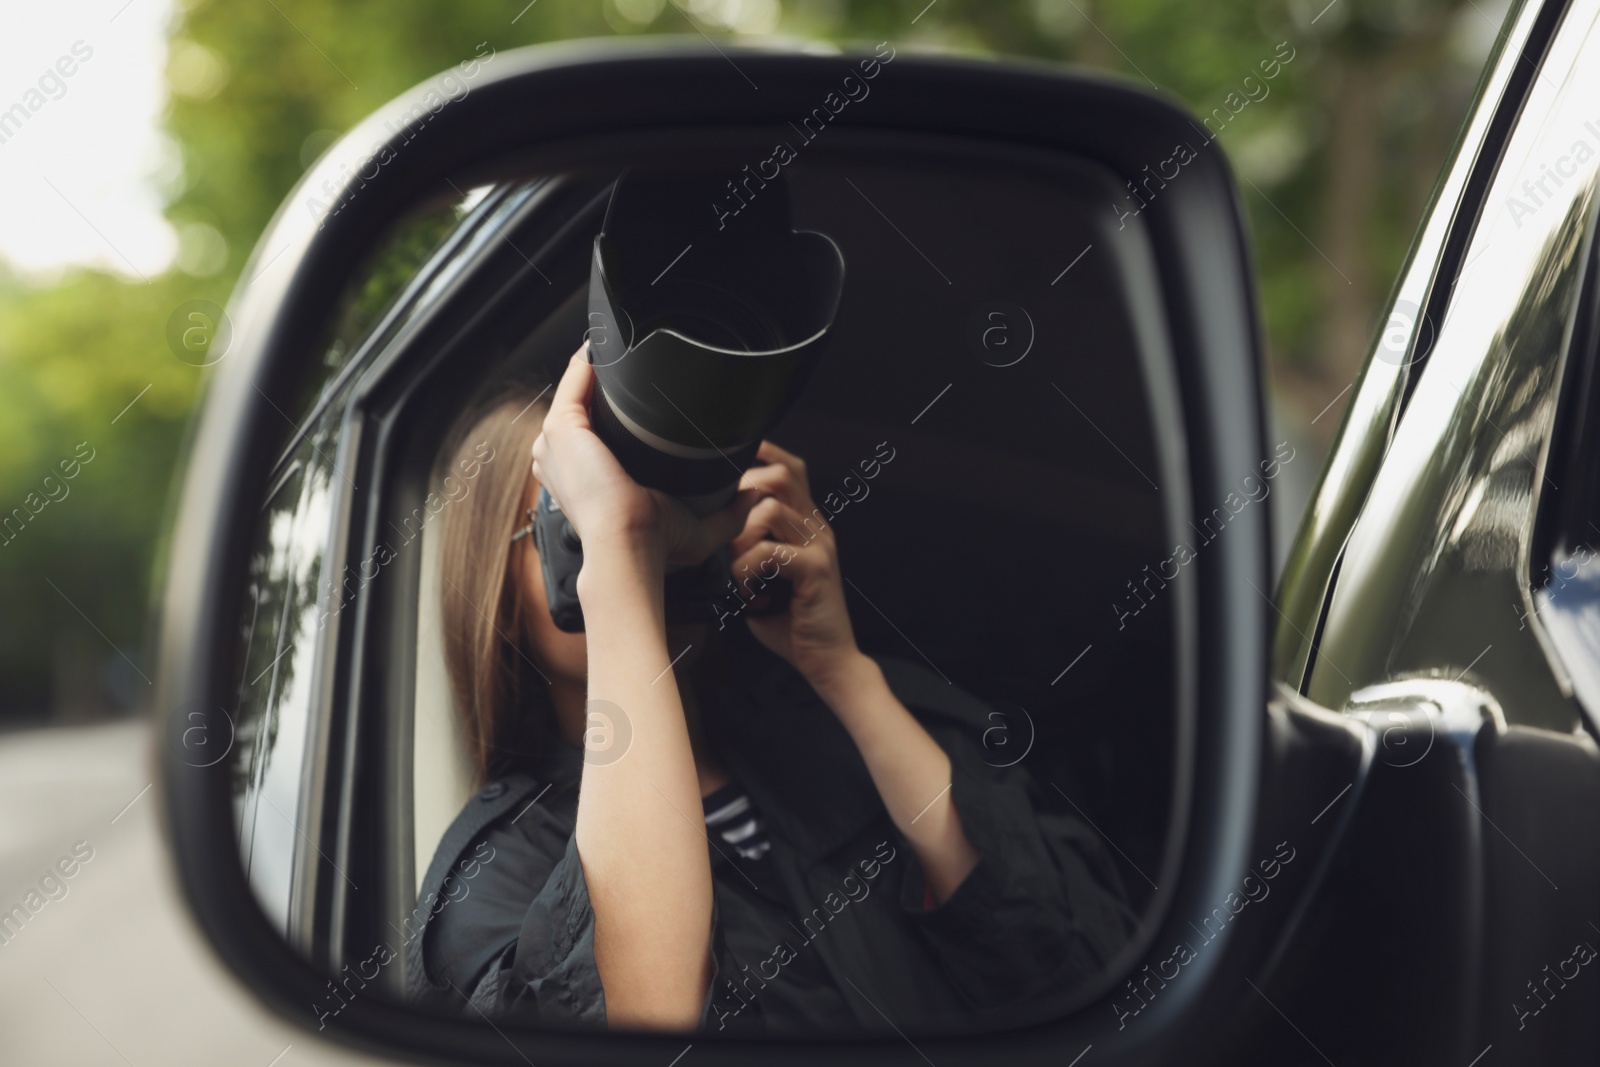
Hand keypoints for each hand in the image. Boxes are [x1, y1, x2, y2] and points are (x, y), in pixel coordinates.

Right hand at [530, 346, 758, 574]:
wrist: (630, 543)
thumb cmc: (653, 544)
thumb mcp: (698, 533)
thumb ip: (730, 515)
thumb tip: (755, 493)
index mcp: (582, 482)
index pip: (594, 436)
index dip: (616, 414)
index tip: (648, 395)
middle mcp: (562, 461)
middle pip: (583, 408)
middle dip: (609, 386)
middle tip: (644, 363)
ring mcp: (557, 443)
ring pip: (576, 389)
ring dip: (600, 365)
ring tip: (630, 341)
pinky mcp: (562, 426)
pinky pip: (574, 377)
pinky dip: (591, 355)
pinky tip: (613, 338)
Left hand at [729, 441, 862, 686]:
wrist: (828, 661)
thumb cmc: (791, 621)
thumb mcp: (765, 577)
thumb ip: (748, 550)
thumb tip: (711, 535)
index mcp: (807, 524)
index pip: (789, 469)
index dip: (764, 455)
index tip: (731, 461)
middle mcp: (817, 527)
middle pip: (781, 476)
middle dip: (744, 493)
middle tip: (730, 534)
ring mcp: (819, 544)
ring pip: (768, 510)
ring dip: (740, 538)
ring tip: (740, 571)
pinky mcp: (816, 567)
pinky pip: (768, 551)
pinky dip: (746, 569)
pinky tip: (748, 591)